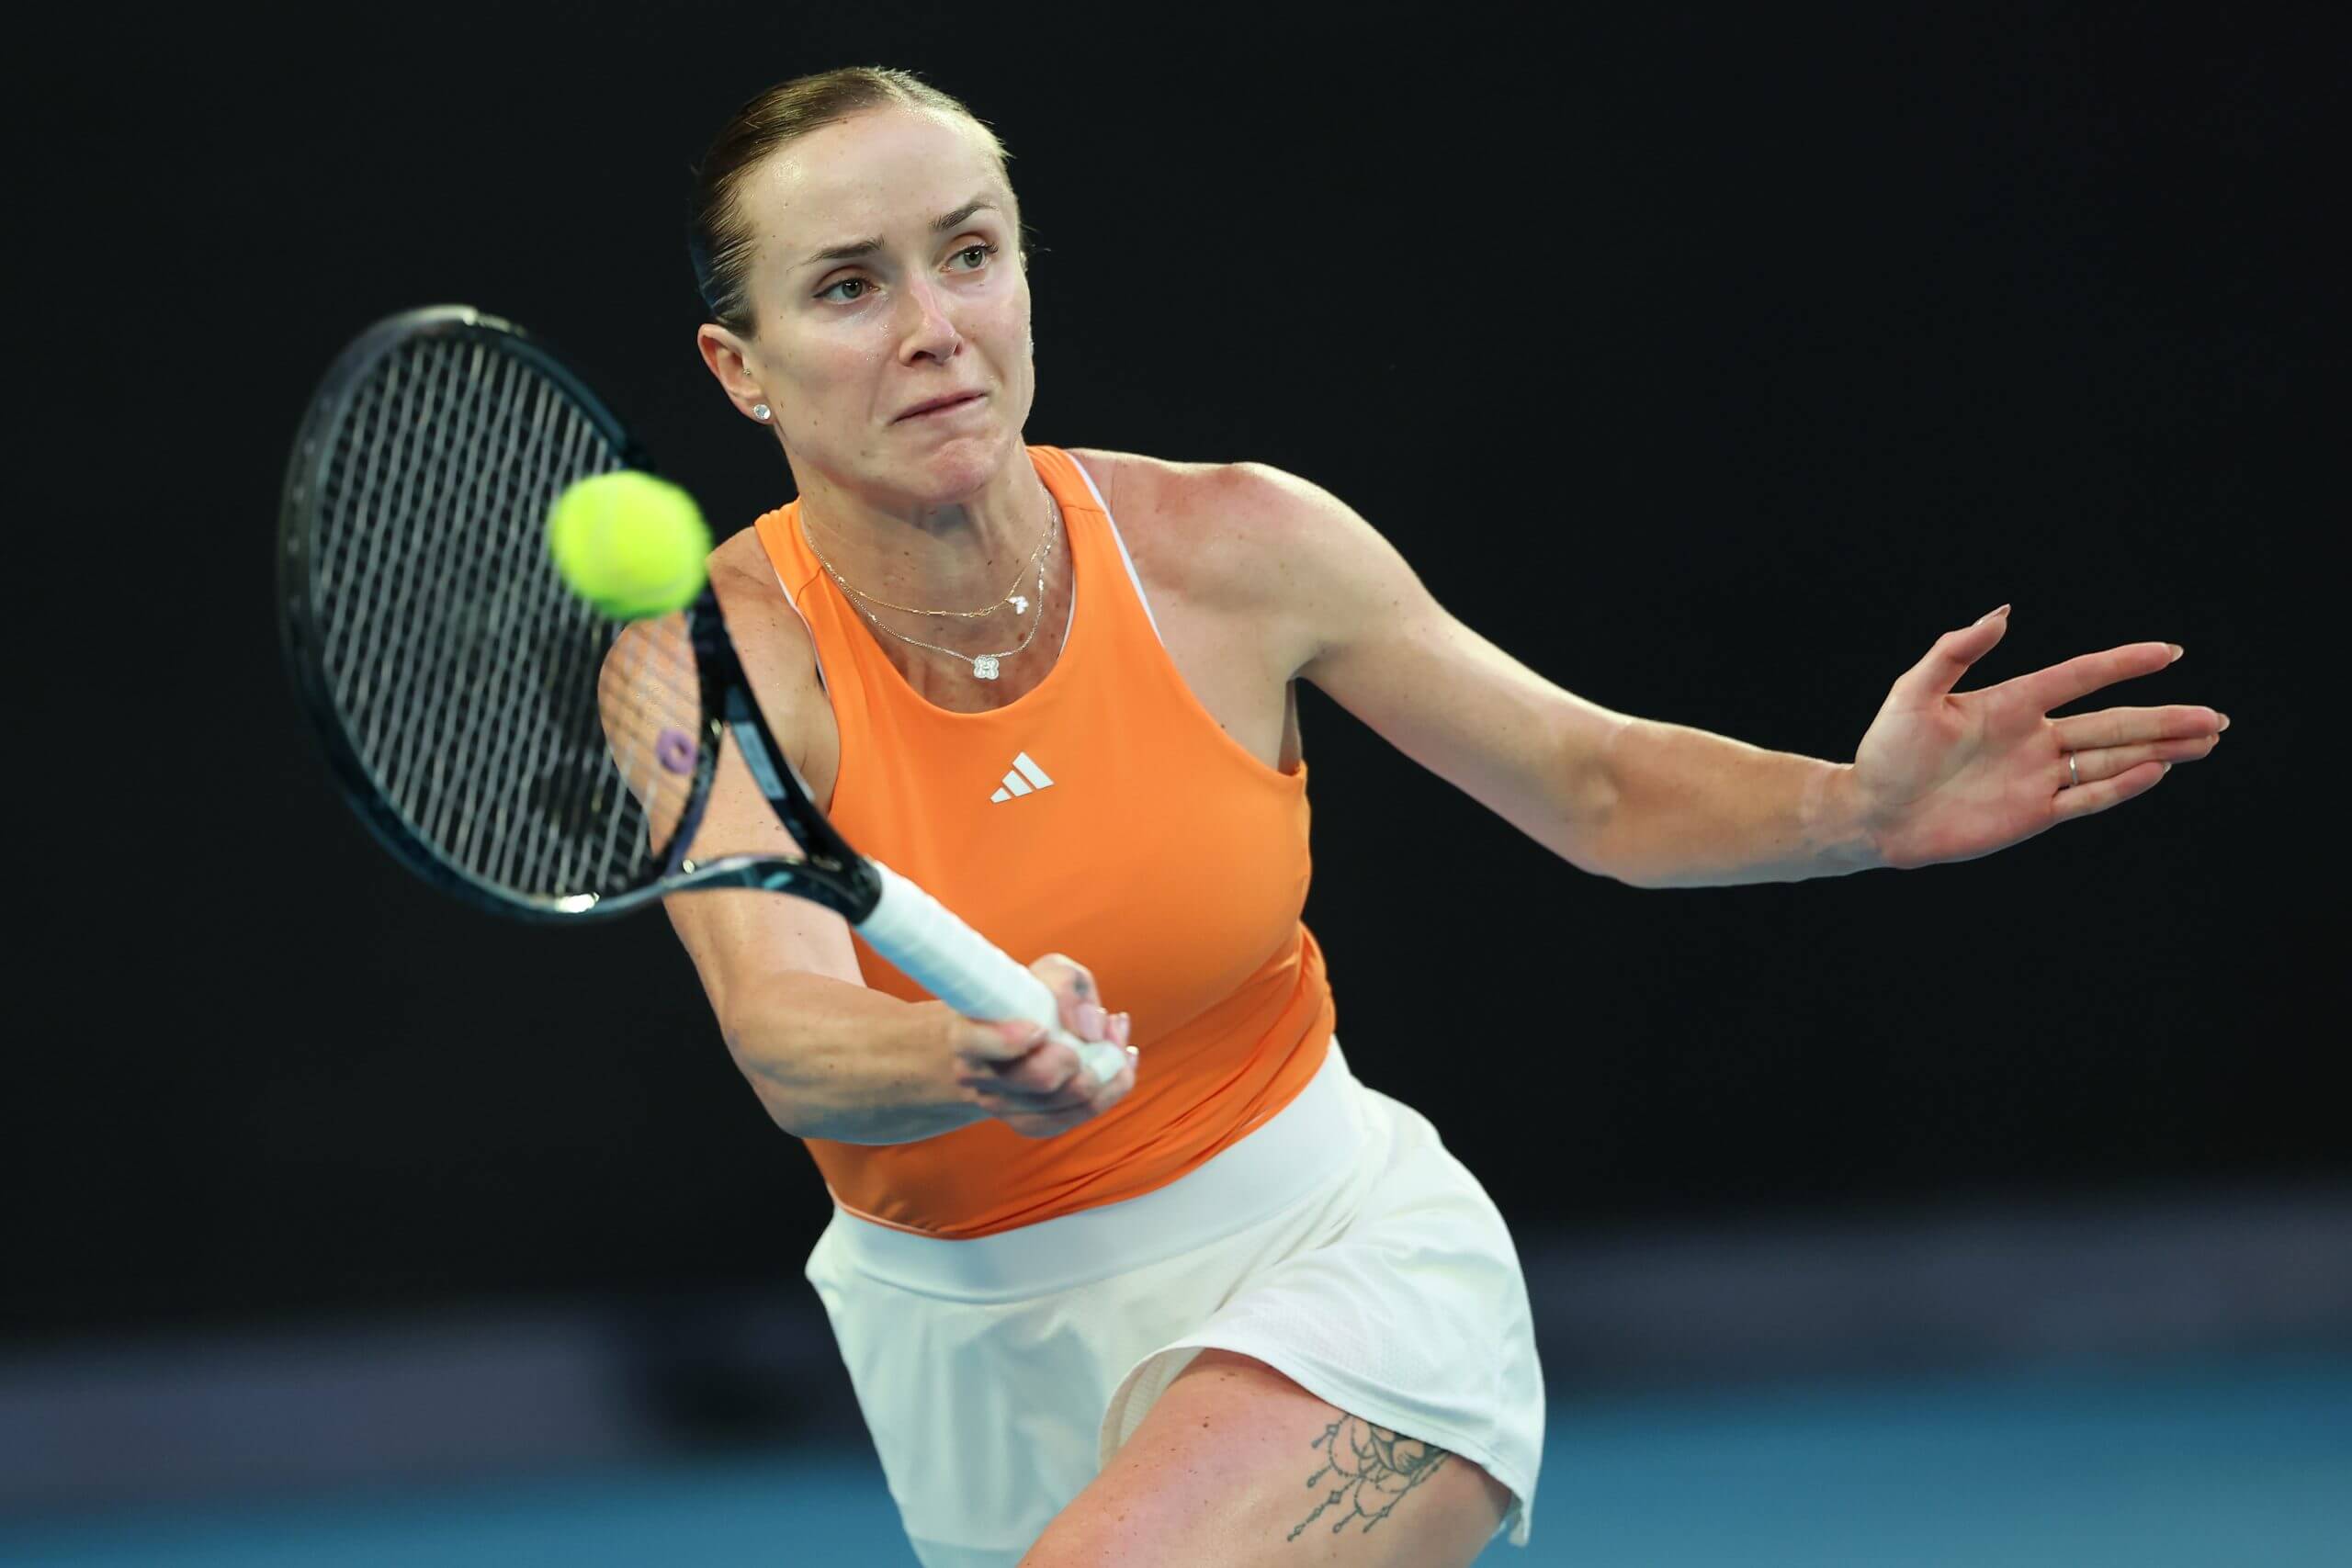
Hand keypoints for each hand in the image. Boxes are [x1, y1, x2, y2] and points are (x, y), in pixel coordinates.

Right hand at [951, 953, 1136, 1138]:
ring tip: (1114, 1036)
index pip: (975, 1044)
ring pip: (1070, 1101)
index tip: (1040, 1028)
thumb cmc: (1030, 997)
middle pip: (1039, 1079)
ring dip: (1108, 1067)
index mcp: (967, 1035)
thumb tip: (1090, 1029)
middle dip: (1083, 1054)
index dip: (1011, 1040)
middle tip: (1101, 1027)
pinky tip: (1121, 1063)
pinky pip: (1079, 1116)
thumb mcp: (1048, 972)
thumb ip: (1067, 986)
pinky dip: (1111, 1089)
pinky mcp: (1030, 1124)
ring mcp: (1002, 1107)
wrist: (1009, 1033)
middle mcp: (977, 1077)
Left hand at [1849, 605, 2226, 869]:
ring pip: (2112, 759)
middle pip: (2113, 724)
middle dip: (2166, 718)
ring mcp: (2037, 776)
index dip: (2124, 663)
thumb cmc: (1885, 750)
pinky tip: (2159, 769)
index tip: (2170, 651)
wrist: (1873, 813)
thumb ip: (1954, 652)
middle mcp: (2033, 737)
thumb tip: (2002, 614)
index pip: (2081, 677)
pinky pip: (2088, 796)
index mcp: (2010, 702)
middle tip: (2217, 717)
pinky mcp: (2033, 813)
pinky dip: (2124, 784)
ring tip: (2207, 739)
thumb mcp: (1912, 693)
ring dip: (2160, 749)